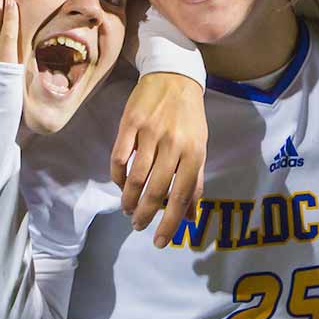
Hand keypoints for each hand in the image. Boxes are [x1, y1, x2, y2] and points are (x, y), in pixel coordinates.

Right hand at [112, 73, 207, 246]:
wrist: (173, 76)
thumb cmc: (190, 117)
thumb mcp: (200, 147)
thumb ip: (195, 180)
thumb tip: (191, 215)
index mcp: (194, 152)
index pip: (182, 196)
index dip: (170, 223)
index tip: (160, 241)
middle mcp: (173, 144)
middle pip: (155, 190)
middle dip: (145, 215)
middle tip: (138, 226)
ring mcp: (149, 134)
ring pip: (134, 178)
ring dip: (129, 200)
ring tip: (128, 210)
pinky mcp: (128, 124)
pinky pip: (118, 158)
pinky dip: (117, 177)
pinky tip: (120, 185)